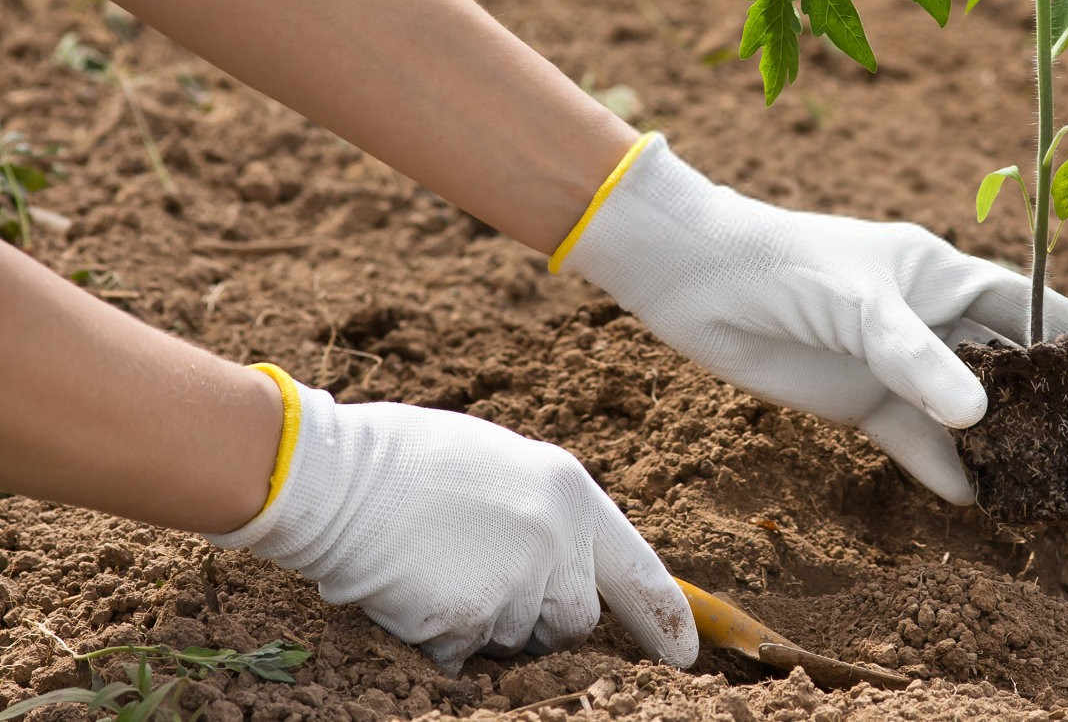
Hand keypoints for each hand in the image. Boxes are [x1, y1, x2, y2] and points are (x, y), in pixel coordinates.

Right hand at [206, 368, 696, 673]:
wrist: (333, 475)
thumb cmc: (406, 461)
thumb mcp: (501, 463)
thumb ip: (545, 512)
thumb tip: (567, 559)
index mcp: (570, 492)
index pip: (638, 570)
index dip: (664, 618)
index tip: (685, 655)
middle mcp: (558, 539)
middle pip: (576, 620)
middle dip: (539, 617)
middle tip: (480, 575)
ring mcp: (517, 583)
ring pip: (519, 640)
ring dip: (487, 623)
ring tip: (437, 567)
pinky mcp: (471, 620)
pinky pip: (467, 654)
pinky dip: (441, 638)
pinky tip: (413, 589)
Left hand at [554, 135, 1067, 505]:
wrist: (698, 282)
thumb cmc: (788, 266)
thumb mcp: (862, 304)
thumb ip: (918, 358)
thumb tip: (980, 419)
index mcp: (940, 273)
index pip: (1028, 305)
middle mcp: (927, 320)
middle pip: (1005, 366)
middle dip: (1046, 405)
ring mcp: (895, 364)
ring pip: (963, 412)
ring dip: (998, 447)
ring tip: (1045, 490)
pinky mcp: (860, 403)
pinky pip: (915, 443)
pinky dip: (944, 470)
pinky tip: (975, 499)